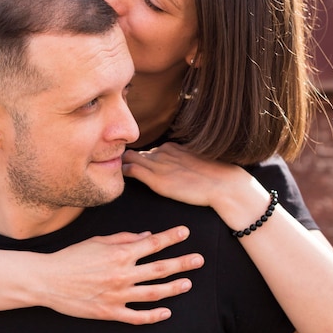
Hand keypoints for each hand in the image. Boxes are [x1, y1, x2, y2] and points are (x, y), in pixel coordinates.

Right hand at [42, 226, 202, 324]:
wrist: (48, 280)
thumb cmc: (72, 257)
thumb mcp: (97, 241)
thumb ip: (124, 238)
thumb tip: (147, 236)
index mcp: (120, 253)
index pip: (153, 244)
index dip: (171, 238)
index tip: (186, 233)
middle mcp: (123, 274)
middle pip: (160, 269)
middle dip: (182, 263)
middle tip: (199, 260)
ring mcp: (118, 295)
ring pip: (154, 293)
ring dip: (174, 288)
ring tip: (188, 284)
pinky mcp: (110, 312)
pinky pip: (137, 317)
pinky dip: (154, 316)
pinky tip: (166, 313)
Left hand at [122, 142, 246, 206]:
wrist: (225, 184)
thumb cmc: (217, 179)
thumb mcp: (197, 164)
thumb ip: (183, 164)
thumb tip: (179, 173)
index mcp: (172, 147)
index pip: (148, 151)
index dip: (138, 159)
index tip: (129, 164)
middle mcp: (162, 152)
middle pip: (134, 152)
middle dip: (122, 158)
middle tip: (110, 164)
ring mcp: (158, 164)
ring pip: (128, 158)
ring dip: (119, 164)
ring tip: (107, 170)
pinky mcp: (156, 178)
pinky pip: (130, 171)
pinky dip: (121, 173)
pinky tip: (115, 178)